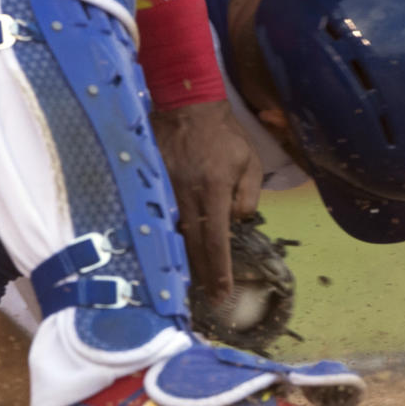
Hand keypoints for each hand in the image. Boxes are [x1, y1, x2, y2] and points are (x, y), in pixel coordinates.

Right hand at [152, 100, 263, 302]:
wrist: (188, 106)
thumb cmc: (225, 135)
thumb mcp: (250, 161)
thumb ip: (248, 195)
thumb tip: (238, 221)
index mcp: (214, 190)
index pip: (216, 240)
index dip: (219, 271)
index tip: (223, 293)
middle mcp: (188, 195)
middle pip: (192, 245)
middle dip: (201, 275)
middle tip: (208, 298)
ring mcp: (167, 190)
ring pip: (174, 234)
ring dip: (183, 259)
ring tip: (191, 283)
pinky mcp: (154, 184)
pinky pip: (162, 217)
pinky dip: (168, 236)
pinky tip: (171, 250)